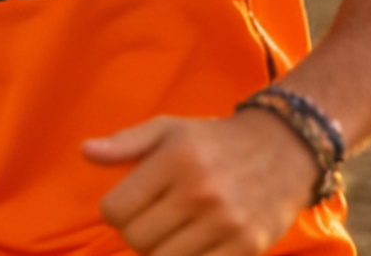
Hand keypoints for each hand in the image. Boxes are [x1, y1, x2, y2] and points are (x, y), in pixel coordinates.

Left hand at [83, 112, 318, 255]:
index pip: (115, 211)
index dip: (115, 212)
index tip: (129, 206)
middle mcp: (199, 191)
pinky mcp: (248, 246)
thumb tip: (85, 152)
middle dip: (137, 234)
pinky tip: (192, 245)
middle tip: (154, 220)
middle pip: (137, 241)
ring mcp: (226, 222)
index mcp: (174, 160)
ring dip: (161, 252)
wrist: (285, 149)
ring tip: (173, 233)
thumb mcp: (168, 128)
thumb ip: (125, 142)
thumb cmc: (214, 140)